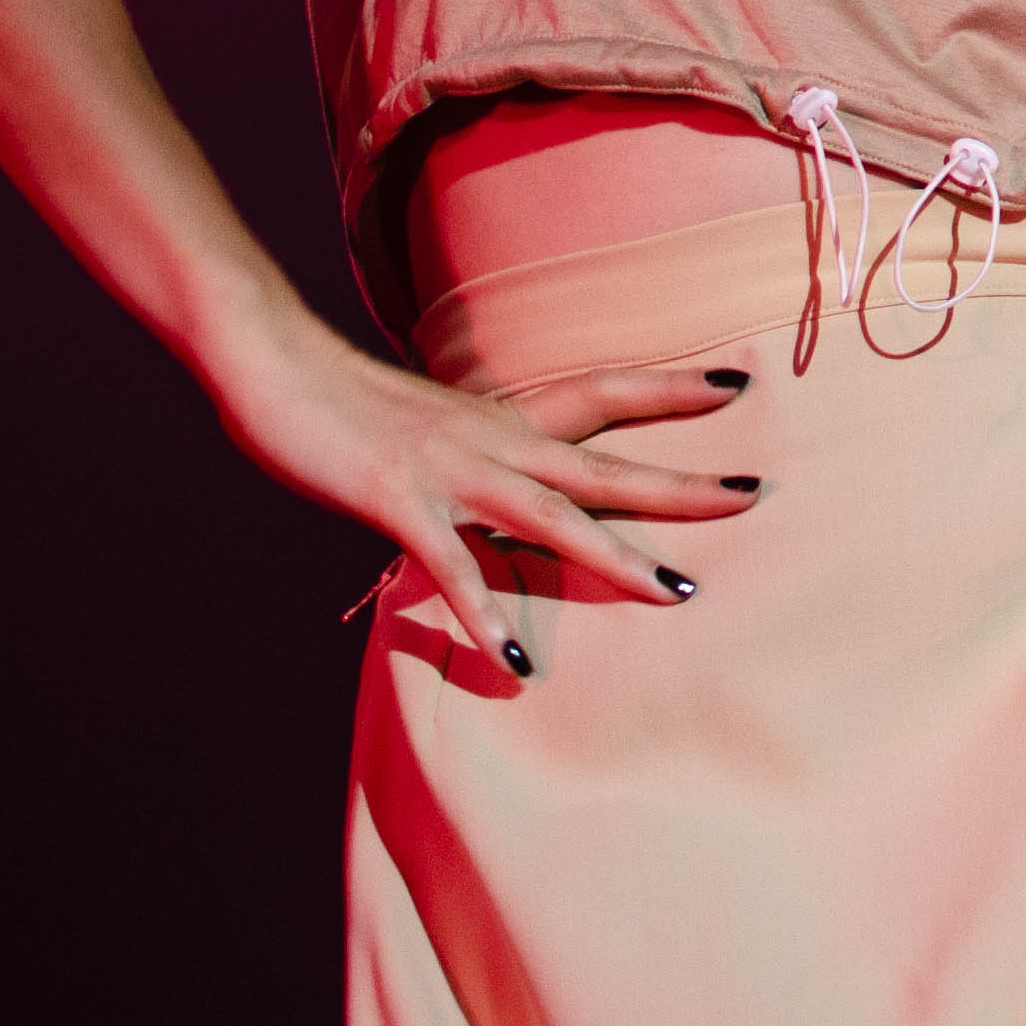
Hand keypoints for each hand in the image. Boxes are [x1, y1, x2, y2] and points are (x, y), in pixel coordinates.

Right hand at [210, 307, 758, 675]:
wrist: (274, 365)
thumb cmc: (343, 401)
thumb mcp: (427, 424)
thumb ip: (470, 454)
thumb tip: (499, 484)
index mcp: (500, 414)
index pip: (603, 391)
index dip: (669, 390)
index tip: (738, 384)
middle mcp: (492, 437)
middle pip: (604, 464)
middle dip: (679, 485)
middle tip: (750, 496)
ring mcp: (450, 470)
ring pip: (552, 515)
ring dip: (614, 557)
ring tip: (674, 594)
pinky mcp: (399, 502)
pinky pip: (452, 567)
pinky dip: (485, 613)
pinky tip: (515, 660)